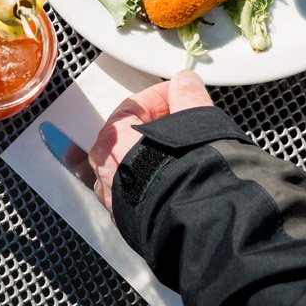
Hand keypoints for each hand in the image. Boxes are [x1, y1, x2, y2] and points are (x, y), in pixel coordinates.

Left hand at [86, 70, 215, 213]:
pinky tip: (176, 179)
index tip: (181, 94)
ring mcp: (115, 199)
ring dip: (155, 156)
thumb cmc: (190, 174)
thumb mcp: (195, 121)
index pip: (134, 107)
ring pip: (132, 167)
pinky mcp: (130, 221)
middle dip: (159, 127)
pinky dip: (153, 181)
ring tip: (185, 154)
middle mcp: (105, 171)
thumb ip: (188, 97)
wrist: (199, 223)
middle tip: (185, 122)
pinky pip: (138, 192)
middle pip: (130, 137)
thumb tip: (185, 83)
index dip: (162, 97)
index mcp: (112, 141)